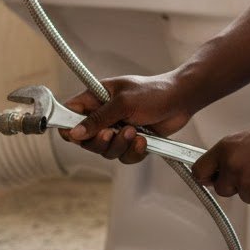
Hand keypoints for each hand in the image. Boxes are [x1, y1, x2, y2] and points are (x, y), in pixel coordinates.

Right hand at [61, 72, 191, 163]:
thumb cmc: (154, 92)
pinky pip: (124, 157)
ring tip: (135, 132)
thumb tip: (75, 133)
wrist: (182, 100)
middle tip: (113, 133)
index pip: (70, 114)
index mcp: (96, 98)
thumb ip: (99, 118)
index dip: (68, 127)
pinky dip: (134, 152)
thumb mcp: (123, 102)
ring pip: (106, 151)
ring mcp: (118, 130)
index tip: (75, 136)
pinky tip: (144, 140)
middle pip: (86, 140)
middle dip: (100, 141)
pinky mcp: (132, 142)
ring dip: (120, 146)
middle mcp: (104, 116)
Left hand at [192, 123, 249, 207]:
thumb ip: (231, 152)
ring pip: (243, 196)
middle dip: (233, 184)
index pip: (200, 171)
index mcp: (227, 149)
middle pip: (221, 188)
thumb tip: (220, 164)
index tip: (210, 178)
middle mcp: (233, 168)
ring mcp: (247, 186)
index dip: (206, 176)